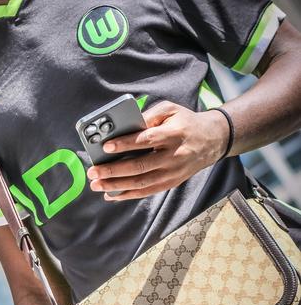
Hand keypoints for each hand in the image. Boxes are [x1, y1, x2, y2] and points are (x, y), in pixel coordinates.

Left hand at [87, 102, 230, 199]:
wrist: (212, 141)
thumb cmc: (185, 123)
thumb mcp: (170, 110)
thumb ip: (149, 115)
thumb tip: (127, 125)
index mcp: (173, 134)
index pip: (146, 140)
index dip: (126, 144)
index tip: (106, 146)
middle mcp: (174, 156)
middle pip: (140, 166)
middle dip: (113, 170)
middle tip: (93, 171)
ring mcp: (172, 173)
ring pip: (141, 183)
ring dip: (116, 186)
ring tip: (96, 184)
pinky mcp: (171, 183)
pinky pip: (146, 191)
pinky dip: (127, 194)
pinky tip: (110, 194)